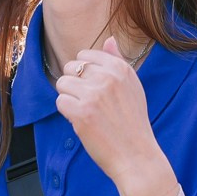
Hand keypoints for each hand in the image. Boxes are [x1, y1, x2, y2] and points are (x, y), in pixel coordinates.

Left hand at [55, 37, 159, 189]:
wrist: (136, 156)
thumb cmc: (133, 123)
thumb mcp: (133, 87)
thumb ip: (118, 61)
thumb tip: (109, 39)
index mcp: (121, 68)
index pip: (85, 55)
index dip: (83, 74)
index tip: (94, 90)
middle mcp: (108, 77)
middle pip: (71, 68)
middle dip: (74, 85)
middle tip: (89, 104)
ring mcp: (94, 94)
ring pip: (62, 84)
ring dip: (69, 99)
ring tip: (85, 113)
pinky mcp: (82, 112)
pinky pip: (60, 102)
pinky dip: (67, 113)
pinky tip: (82, 122)